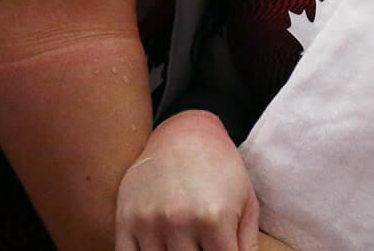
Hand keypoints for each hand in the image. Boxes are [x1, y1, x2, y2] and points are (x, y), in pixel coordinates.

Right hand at [115, 110, 257, 250]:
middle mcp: (179, 221)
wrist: (184, 134)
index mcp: (214, 219)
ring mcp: (149, 221)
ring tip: (182, 243)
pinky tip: (158, 248)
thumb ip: (247, 243)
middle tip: (200, 244)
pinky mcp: (126, 219)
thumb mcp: (246, 202)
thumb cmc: (221, 169)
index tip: (219, 250)